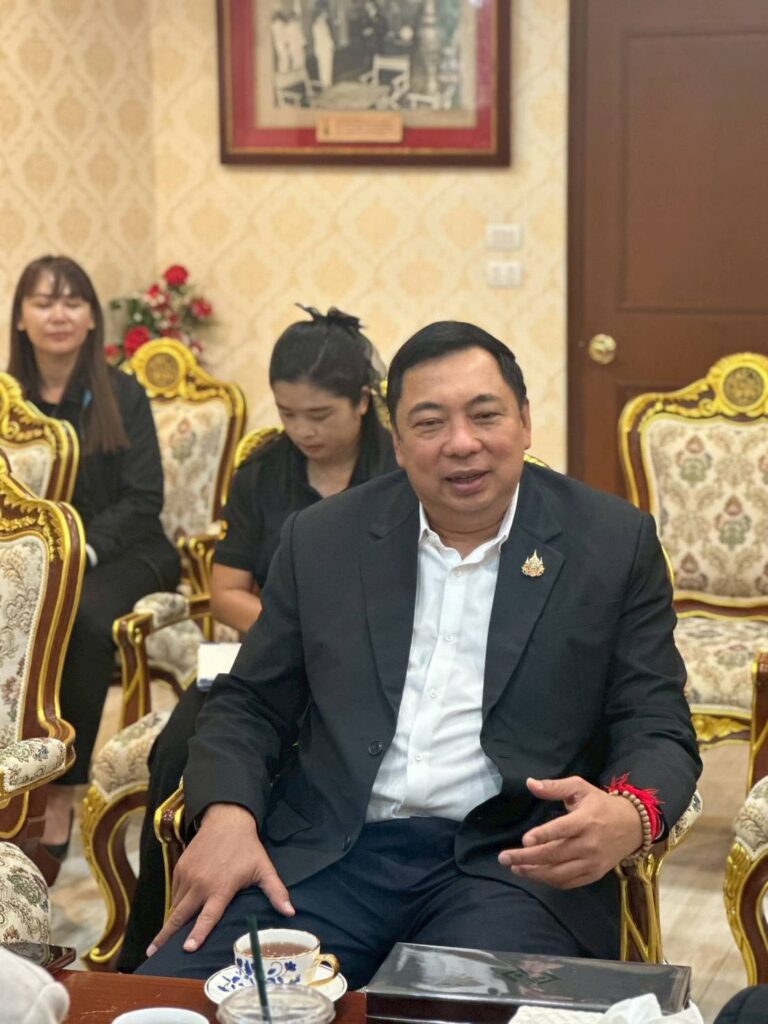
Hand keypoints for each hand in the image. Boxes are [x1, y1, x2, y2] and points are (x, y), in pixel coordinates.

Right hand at [146, 803, 293, 955]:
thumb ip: (276, 892)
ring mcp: (188, 875)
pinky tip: (176, 913)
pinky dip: (175, 904)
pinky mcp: (180, 868)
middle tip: (152, 952)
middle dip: (165, 935)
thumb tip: (291, 912)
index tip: (187, 949)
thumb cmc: (247, 848)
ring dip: (171, 921)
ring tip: (162, 939)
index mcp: (221, 888)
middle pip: (180, 916)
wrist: (226, 820)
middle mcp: (201, 884)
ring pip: (176, 905)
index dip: (197, 934)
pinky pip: (174, 892)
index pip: (207, 916)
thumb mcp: (263, 868)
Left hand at [498, 776, 642, 888]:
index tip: (525, 839)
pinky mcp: (593, 874)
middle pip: (555, 855)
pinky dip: (549, 881)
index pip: (562, 830)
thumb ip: (555, 787)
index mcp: (586, 820)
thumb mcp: (580, 788)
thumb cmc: (600, 804)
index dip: (543, 835)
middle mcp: (589, 844)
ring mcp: (592, 863)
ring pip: (559, 873)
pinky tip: (533, 874)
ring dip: (534, 873)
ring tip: (515, 868)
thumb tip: (529, 783)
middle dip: (526, 858)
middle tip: (504, 858)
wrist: (632, 827)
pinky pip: (568, 883)